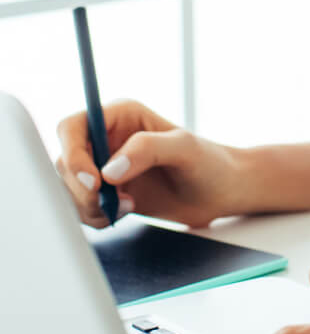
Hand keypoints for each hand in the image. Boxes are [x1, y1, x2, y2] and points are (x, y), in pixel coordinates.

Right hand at [55, 97, 246, 229]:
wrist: (221, 192)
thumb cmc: (210, 162)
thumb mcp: (184, 148)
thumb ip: (147, 150)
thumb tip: (109, 170)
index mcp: (119, 116)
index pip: (73, 127)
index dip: (73, 154)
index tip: (94, 182)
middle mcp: (106, 139)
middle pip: (64, 162)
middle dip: (81, 189)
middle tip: (109, 203)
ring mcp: (104, 166)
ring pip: (69, 187)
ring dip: (88, 206)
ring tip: (124, 208)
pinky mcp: (107, 192)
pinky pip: (80, 206)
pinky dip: (93, 217)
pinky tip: (122, 213)